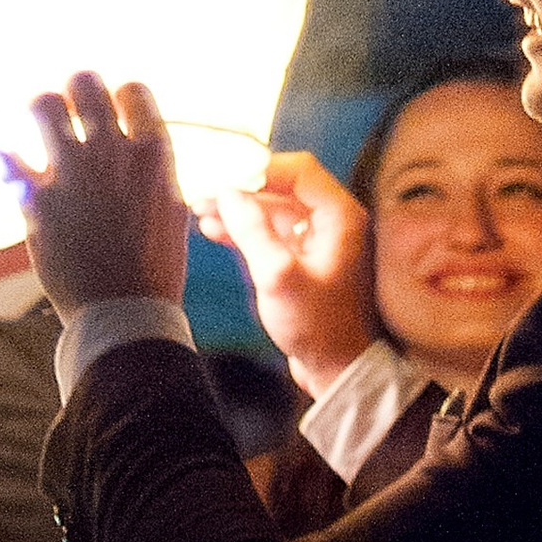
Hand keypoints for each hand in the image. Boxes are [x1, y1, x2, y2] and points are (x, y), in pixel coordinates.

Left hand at [17, 72, 189, 314]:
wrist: (123, 316)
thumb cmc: (153, 268)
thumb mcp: (170, 210)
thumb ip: (152, 169)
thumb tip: (138, 140)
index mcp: (152, 155)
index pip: (133, 90)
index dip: (120, 98)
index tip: (114, 113)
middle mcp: (111, 154)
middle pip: (84, 84)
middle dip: (76, 90)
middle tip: (71, 108)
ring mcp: (72, 174)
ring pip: (42, 105)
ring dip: (40, 110)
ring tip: (41, 124)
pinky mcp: (37, 200)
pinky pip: (7, 156)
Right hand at [200, 150, 375, 395]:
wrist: (337, 372)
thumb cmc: (318, 327)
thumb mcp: (278, 276)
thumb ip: (252, 229)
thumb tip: (228, 193)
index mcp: (340, 217)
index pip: (298, 170)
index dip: (259, 169)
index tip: (224, 177)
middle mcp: (333, 223)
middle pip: (281, 189)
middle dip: (241, 192)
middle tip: (205, 195)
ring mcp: (318, 243)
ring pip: (272, 211)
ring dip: (238, 211)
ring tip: (201, 212)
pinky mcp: (304, 262)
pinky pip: (272, 233)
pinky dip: (245, 230)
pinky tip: (216, 230)